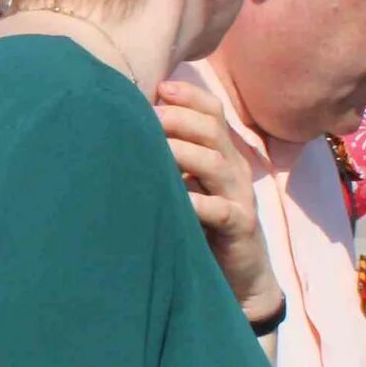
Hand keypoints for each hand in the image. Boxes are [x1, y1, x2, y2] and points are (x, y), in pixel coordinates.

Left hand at [153, 82, 279, 324]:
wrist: (241, 279)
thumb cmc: (203, 228)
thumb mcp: (187, 189)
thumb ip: (169, 163)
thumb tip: (124, 135)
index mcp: (222, 156)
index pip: (212, 114)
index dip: (189, 97)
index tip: (158, 87)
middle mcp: (233, 171)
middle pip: (211, 131)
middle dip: (178, 119)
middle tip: (145, 116)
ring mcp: (238, 198)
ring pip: (215, 163)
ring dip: (183, 152)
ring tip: (155, 148)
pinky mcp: (239, 228)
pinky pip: (221, 211)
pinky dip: (197, 203)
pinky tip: (177, 200)